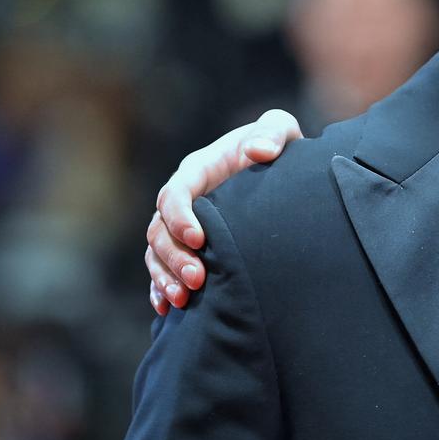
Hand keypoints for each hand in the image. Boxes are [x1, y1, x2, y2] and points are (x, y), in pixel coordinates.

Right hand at [145, 108, 303, 312]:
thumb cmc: (277, 147)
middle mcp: (183, 199)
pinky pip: (162, 270)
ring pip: (156, 253)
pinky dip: (160, 289)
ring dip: (165, 277)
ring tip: (184, 300)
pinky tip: (168, 309)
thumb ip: (271, 133)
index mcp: (198, 170)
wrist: (283, 175)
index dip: (180, 217)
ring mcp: (181, 225)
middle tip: (197, 280)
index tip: (200, 239)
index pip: (175, 193)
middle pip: (159, 229)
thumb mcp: (279, 130)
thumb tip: (257, 151)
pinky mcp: (187, 248)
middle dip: (174, 256)